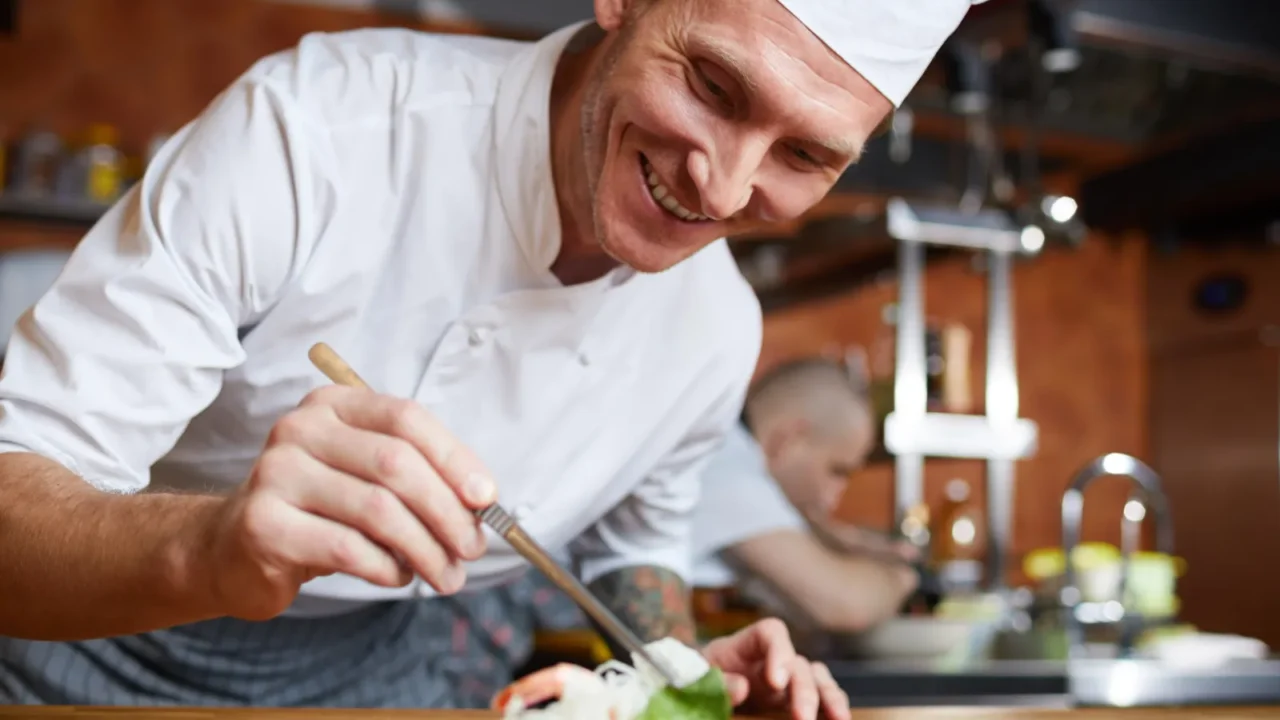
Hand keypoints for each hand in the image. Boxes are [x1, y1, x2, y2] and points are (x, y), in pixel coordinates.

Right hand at [200, 384, 496, 619]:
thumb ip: (417, 476)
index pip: (406, 419)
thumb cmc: (317, 510)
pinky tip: (399, 576)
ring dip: (425, 549)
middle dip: (447, 511)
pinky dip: (387, 567)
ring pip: (377, 510)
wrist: (231, 547)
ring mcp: (276, 473)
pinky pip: (348, 547)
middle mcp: (300, 429)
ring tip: (446, 574)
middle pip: (396, 464)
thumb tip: (481, 503)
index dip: (454, 458)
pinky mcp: (264, 524)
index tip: (486, 498)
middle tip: (472, 548)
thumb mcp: (365, 477)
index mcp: (333, 405)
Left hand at [701, 618, 849, 719]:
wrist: (696, 690)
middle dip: (803, 689)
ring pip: (817, 679)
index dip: (779, 652)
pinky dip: (831, 706)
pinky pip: (820, 698)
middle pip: (798, 662)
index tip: (776, 681)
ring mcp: (786, 680)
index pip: (771, 632)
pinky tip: (839, 719)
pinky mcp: (792, 701)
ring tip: (839, 718)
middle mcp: (772, 659)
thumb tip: (742, 686)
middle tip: (802, 717)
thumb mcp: (695, 676)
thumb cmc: (694, 677)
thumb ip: (715, 680)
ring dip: (828, 697)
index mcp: (746, 645)